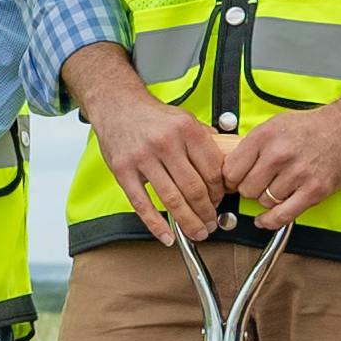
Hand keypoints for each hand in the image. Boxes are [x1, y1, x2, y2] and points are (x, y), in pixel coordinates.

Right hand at [79, 68, 240, 246]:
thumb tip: (224, 162)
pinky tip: (166, 236)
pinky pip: (142, 204)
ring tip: (196, 232)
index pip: (212, 170)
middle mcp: (166, 143)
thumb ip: (204, 140)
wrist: (116, 104)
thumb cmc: (150, 115)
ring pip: (172, 199)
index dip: (220, 193)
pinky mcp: (123, 170)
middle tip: (211, 223)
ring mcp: (143, 158)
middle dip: (207, 212)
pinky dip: (156, 224)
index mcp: (186, 129)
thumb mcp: (183, 118)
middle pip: (194, 188)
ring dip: (188, 221)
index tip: (221, 202)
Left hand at [217, 98, 340, 226]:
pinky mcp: (314, 190)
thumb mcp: (277, 124)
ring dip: (267, 199)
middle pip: (246, 188)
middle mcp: (278, 155)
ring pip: (264, 201)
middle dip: (250, 189)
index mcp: (265, 136)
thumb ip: (255, 145)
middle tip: (259, 183)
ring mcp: (297, 174)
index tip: (236, 180)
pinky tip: (265, 219)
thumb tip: (234, 166)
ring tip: (278, 187)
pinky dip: (270, 221)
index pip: (231, 170)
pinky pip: (282, 215)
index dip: (232, 178)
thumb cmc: (316, 126)